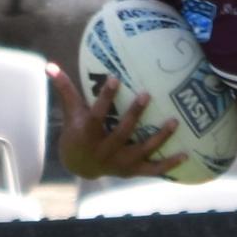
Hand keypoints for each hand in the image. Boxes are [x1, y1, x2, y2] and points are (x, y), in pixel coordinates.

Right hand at [46, 61, 186, 178]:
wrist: (80, 166)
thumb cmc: (78, 132)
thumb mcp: (71, 113)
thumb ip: (65, 89)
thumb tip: (50, 65)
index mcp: (88, 135)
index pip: (96, 115)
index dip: (105, 98)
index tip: (115, 78)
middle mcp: (104, 151)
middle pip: (122, 132)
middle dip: (134, 114)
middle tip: (147, 94)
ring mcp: (120, 163)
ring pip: (142, 150)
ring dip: (160, 138)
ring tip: (175, 121)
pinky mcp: (132, 171)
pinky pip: (153, 169)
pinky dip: (169, 164)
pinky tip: (186, 154)